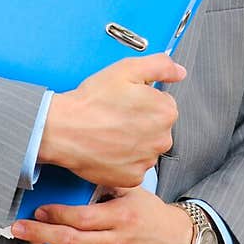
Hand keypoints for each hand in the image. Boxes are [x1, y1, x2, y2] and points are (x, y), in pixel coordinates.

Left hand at [11, 187, 194, 243]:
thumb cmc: (154, 216)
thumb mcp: (134, 193)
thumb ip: (105, 186)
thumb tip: (75, 176)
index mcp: (121, 218)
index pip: (78, 218)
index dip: (53, 214)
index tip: (39, 209)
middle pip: (67, 241)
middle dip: (37, 233)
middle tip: (18, 227)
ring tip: (29, 242)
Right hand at [38, 52, 185, 189]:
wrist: (63, 129)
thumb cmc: (92, 101)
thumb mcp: (127, 69)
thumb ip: (160, 66)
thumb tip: (179, 72)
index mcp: (166, 112)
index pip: (163, 105)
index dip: (143, 101)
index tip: (125, 101)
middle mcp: (162, 139)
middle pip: (156, 129)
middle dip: (140, 122)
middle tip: (115, 117)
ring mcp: (147, 161)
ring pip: (145, 149)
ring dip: (132, 142)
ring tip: (108, 133)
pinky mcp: (132, 178)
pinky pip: (133, 168)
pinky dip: (123, 161)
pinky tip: (108, 149)